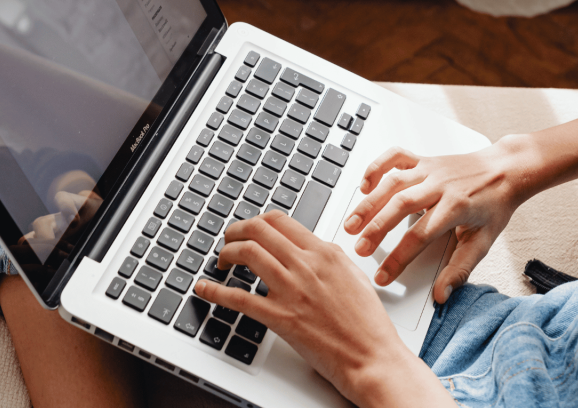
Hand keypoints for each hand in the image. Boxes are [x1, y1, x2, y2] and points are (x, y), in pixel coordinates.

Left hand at [194, 212, 452, 407]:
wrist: (373, 357)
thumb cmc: (368, 324)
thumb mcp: (353, 276)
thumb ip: (329, 258)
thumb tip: (308, 248)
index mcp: (324, 253)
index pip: (280, 221)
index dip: (256, 221)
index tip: (249, 230)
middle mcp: (306, 265)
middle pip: (258, 229)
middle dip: (235, 231)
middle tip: (228, 240)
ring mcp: (292, 290)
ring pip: (247, 253)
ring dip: (226, 253)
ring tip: (222, 261)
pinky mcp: (281, 317)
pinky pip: (239, 298)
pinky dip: (215, 291)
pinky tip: (204, 289)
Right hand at [344, 145, 522, 303]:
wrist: (507, 169)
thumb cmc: (495, 204)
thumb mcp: (483, 241)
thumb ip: (460, 269)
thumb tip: (442, 294)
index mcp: (455, 207)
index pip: (419, 236)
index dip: (398, 258)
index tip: (383, 276)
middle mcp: (439, 185)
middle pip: (399, 206)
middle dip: (375, 229)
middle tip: (359, 248)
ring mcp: (429, 169)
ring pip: (392, 182)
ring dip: (368, 203)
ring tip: (352, 223)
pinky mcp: (423, 159)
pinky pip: (395, 157)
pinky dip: (377, 167)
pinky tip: (365, 185)